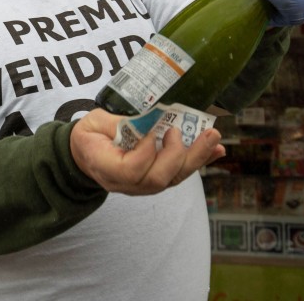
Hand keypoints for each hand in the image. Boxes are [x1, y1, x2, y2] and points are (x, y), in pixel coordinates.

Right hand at [69, 108, 224, 195]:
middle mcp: (127, 183)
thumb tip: (150, 119)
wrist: (85, 155)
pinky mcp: (157, 178)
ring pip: (173, 179)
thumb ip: (117, 122)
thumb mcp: (94, 122)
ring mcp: (143, 185)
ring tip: (213, 137)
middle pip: (158, 179)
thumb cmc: (90, 135)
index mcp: (106, 167)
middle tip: (179, 131)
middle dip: (177, 155)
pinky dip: (200, 160)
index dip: (145, 152)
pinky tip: (218, 149)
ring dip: (196, 157)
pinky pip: (180, 173)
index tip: (149, 132)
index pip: (131, 170)